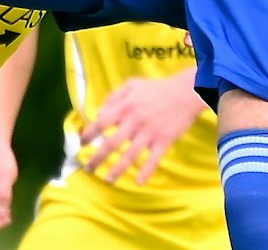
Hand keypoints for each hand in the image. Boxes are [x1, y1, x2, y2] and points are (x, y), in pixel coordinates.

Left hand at [79, 72, 208, 185]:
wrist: (186, 92)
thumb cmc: (157, 89)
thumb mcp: (132, 85)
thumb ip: (113, 97)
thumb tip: (98, 113)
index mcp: (125, 107)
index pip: (101, 123)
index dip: (89, 134)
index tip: (81, 143)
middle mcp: (135, 121)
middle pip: (112, 144)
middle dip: (97, 158)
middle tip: (89, 169)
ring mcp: (149, 133)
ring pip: (130, 155)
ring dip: (117, 170)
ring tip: (108, 180)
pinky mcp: (164, 141)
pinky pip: (153, 160)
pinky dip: (146, 172)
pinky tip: (139, 182)